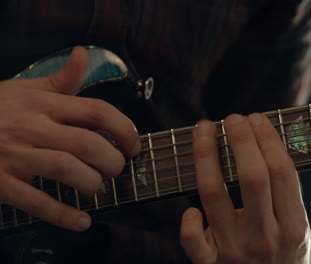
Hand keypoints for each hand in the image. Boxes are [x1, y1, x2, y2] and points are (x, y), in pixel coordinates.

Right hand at [0, 47, 139, 230]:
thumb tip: (83, 54)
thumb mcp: (24, 88)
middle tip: (116, 169)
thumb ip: (60, 79)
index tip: (133, 145)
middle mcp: (32, 127)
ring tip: (96, 187)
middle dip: (113, 161)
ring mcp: (15, 155)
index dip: (125, 129)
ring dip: (92, 183)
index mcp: (43, 103)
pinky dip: (63, 215)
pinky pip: (36, 201)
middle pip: (88, 143)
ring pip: (67, 169)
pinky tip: (82, 221)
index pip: (97, 111)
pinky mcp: (0, 183)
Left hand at [180, 114, 310, 262]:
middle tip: (233, 118)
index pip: (281, 171)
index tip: (257, 118)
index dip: (268, 139)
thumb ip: (286, 196)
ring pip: (214, 193)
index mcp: (294, 226)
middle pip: (252, 176)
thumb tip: (267, 146)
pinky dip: (189, 222)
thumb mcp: (298, 229)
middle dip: (241, 139)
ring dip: (206, 155)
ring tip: (204, 129)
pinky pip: (193, 241)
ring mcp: (236, 251)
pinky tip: (191, 207)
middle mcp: (266, 238)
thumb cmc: (284, 257)